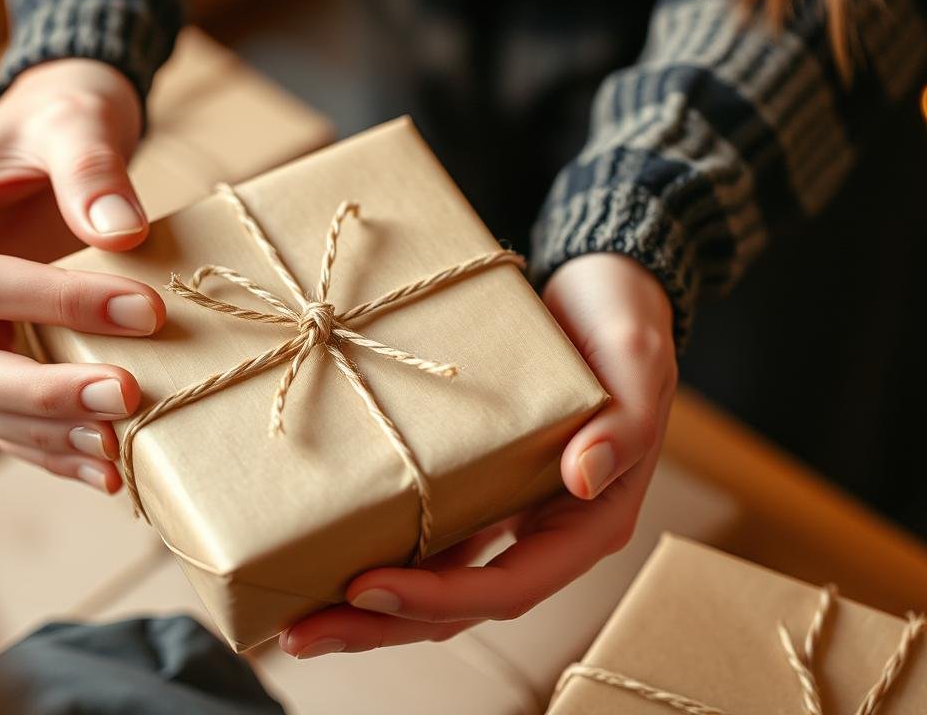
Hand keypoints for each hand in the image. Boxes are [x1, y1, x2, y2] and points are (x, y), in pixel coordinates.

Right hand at [0, 59, 165, 491]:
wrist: (50, 145)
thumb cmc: (54, 126)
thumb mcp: (72, 124)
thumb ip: (92, 169)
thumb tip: (122, 232)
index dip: (59, 305)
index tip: (148, 311)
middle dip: (44, 392)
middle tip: (128, 397)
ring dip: (49, 434)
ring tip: (119, 449)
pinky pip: (2, 423)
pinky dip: (50, 449)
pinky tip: (107, 469)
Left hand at [279, 253, 676, 657]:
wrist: (600, 291)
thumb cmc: (623, 324)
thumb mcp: (635, 360)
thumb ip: (624, 423)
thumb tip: (585, 478)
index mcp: (587, 522)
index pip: (512, 586)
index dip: (440, 597)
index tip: (366, 589)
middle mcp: (543, 533)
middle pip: (458, 605)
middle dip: (380, 626)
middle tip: (300, 635)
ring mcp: (504, 515)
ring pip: (433, 580)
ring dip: (366, 608)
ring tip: (291, 621)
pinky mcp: (473, 488)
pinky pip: (422, 536)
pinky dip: (377, 552)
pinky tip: (318, 558)